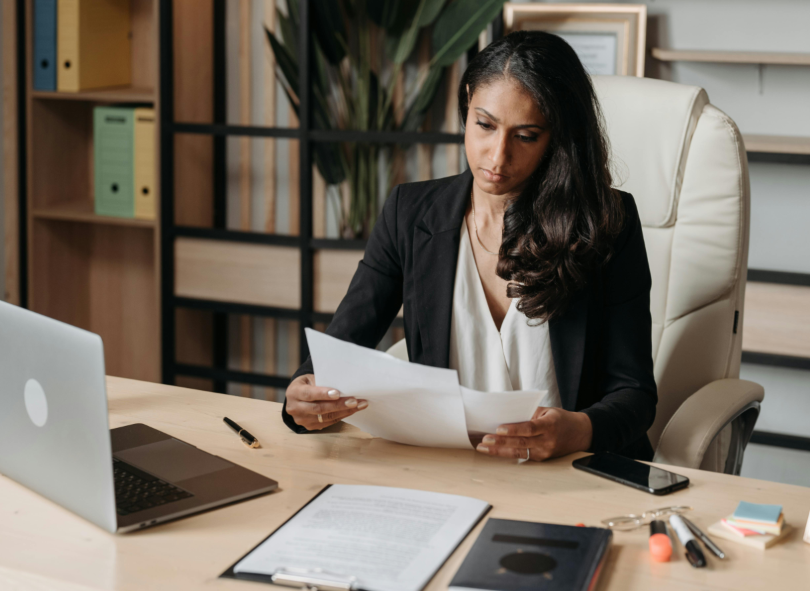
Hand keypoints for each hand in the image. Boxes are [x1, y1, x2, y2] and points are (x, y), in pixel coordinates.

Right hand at [285, 374, 367, 430]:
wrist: (297, 397)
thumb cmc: (307, 384)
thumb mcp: (310, 378)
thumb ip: (322, 382)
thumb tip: (343, 385)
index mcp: (294, 392)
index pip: (309, 394)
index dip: (323, 394)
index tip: (338, 393)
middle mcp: (295, 408)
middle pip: (319, 408)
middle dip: (339, 405)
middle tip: (354, 401)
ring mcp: (302, 419)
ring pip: (325, 417)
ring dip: (344, 411)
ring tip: (359, 405)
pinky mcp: (309, 426)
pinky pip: (328, 422)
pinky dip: (341, 416)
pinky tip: (352, 410)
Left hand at [475, 407, 592, 460]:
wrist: (580, 434)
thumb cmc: (561, 419)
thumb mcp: (547, 411)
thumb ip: (529, 413)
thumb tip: (506, 415)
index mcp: (549, 425)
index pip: (529, 428)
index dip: (514, 429)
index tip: (499, 428)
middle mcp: (547, 441)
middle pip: (521, 443)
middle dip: (500, 442)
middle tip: (485, 440)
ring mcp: (544, 452)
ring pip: (519, 452)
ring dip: (499, 451)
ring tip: (484, 448)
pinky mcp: (541, 459)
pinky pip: (522, 456)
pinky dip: (507, 453)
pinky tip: (494, 450)